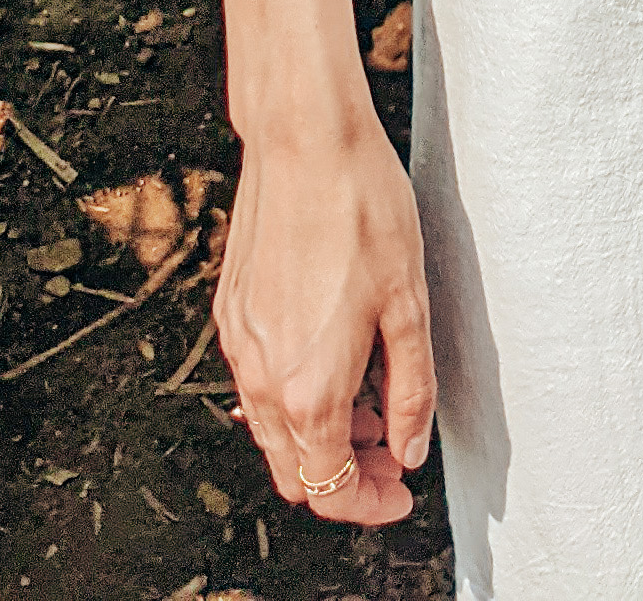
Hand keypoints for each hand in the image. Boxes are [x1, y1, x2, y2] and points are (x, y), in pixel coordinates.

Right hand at [217, 121, 434, 526]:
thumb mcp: (409, 305)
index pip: (332, 490)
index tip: (401, 489)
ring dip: (320, 434)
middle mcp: (262, 378)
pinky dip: (294, 393)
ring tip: (371, 394)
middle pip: (295, 473)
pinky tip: (334, 352)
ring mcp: (239, 344)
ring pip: (272, 430)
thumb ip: (411, 391)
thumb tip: (410, 449)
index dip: (371, 503)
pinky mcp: (231, 311)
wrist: (304, 138)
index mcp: (309, 390)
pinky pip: (257, 382)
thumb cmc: (361, 208)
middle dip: (347, 475)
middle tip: (392, 445)